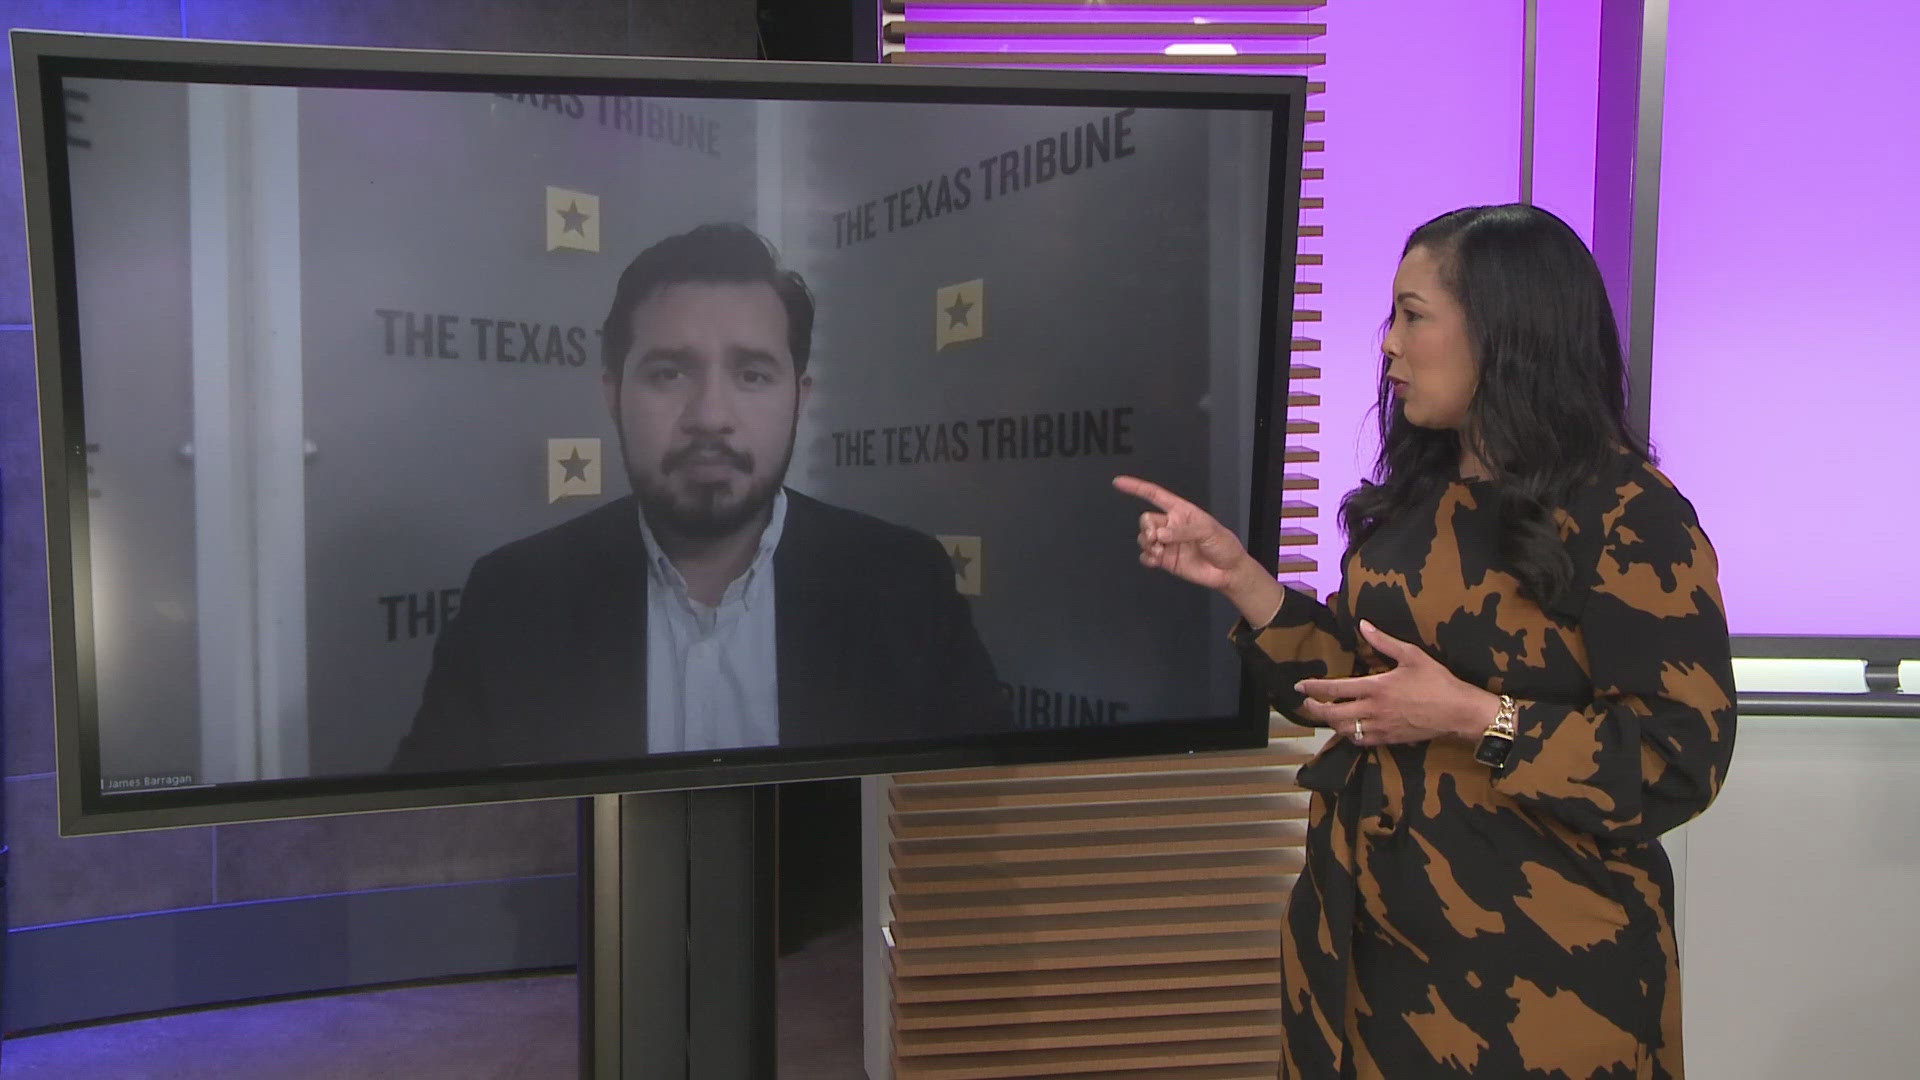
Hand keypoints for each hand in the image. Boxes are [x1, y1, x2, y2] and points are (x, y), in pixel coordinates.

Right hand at [1112, 475, 1282, 623]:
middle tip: (1155, 537)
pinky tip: (1156, 560)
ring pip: (1144, 538)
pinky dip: (1147, 557)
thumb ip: (1183, 531)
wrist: (1228, 571)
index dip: (1137, 488)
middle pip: (1146, 520)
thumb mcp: (1208, 531)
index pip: (1155, 495)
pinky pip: (1147, 556)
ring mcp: (1167, 543)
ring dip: (1147, 544)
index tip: (1118, 482)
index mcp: (1181, 511)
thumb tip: (1160, 535)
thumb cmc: (1223, 544)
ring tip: (1160, 552)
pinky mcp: (1165, 560)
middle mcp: (1170, 525)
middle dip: (1146, 527)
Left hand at [1294, 620, 1499, 746]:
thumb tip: (1364, 625)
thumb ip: (1384, 642)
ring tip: (1325, 713)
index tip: (1299, 686)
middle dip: (1315, 709)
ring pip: (1344, 730)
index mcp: (1376, 687)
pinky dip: (1349, 736)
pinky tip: (1348, 728)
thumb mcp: (1412, 655)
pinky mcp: (1389, 739)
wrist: (1458, 712)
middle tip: (1306, 702)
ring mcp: (1380, 727)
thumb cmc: (1436, 681)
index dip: (1313, 688)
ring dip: (1330, 723)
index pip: (1334, 689)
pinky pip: (1360, 741)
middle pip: (1332, 715)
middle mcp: (1373, 710)